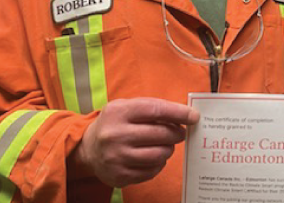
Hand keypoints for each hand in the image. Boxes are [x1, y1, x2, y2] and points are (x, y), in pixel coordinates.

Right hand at [72, 97, 199, 187]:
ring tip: (165, 145)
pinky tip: (153, 157)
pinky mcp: (119, 176)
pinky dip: (159, 163)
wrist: (89, 148)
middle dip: (177, 133)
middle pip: (161, 134)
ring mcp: (116, 157)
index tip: (194, 116)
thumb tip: (187, 115)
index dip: (179, 113)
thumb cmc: (117, 123)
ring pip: (159, 155)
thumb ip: (154, 107)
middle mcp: (115, 135)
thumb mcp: (128, 106)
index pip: (156, 110)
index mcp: (118, 112)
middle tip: (180, 133)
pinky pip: (152, 171)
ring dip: (168, 149)